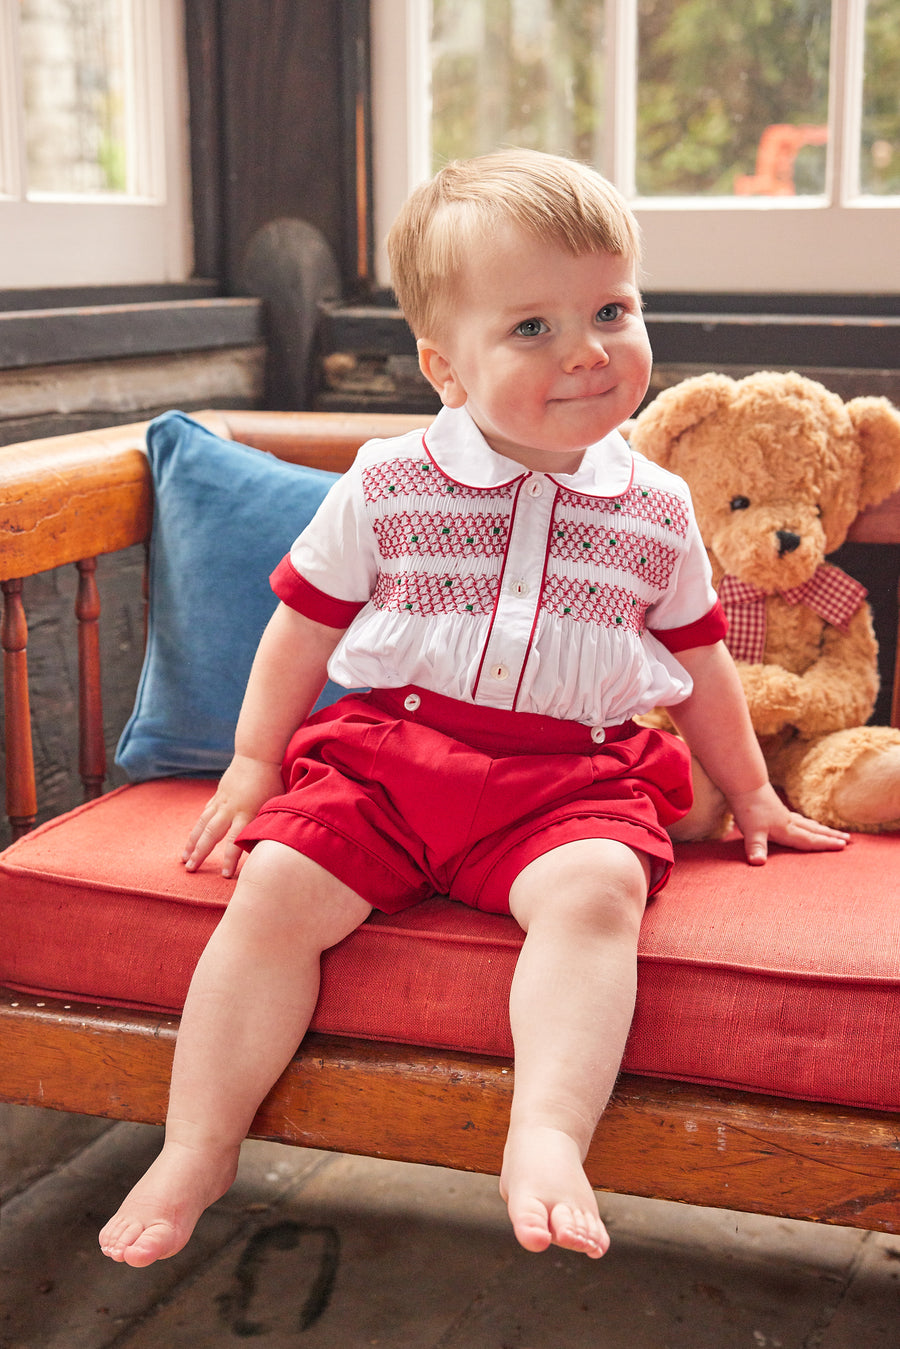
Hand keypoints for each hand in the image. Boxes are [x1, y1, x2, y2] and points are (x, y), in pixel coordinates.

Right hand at [182, 754, 284, 877]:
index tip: (224, 875)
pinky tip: (193, 837)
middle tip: (190, 870)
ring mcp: (221, 802)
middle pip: (211, 835)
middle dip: (200, 853)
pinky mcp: (218, 796)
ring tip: (184, 858)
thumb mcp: (274, 804)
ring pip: (202, 825)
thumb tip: (265, 845)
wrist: (256, 754)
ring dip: (192, 842)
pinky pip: (205, 814)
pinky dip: (198, 827)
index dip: (229, 859)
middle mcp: (230, 809)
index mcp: (246, 812)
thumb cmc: (272, 780)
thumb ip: (266, 824)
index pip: (235, 841)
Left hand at [728, 783, 849, 864]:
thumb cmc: (748, 808)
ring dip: (822, 829)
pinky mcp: (776, 809)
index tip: (843, 846)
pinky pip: (798, 819)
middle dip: (831, 836)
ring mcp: (783, 815)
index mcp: (786, 830)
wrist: (744, 783)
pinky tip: (803, 822)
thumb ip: (756, 847)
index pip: (810, 840)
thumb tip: (758, 863)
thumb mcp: (751, 831)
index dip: (826, 844)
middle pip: (814, 831)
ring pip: (808, 824)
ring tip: (834, 832)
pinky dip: (807, 823)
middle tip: (849, 840)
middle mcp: (789, 822)